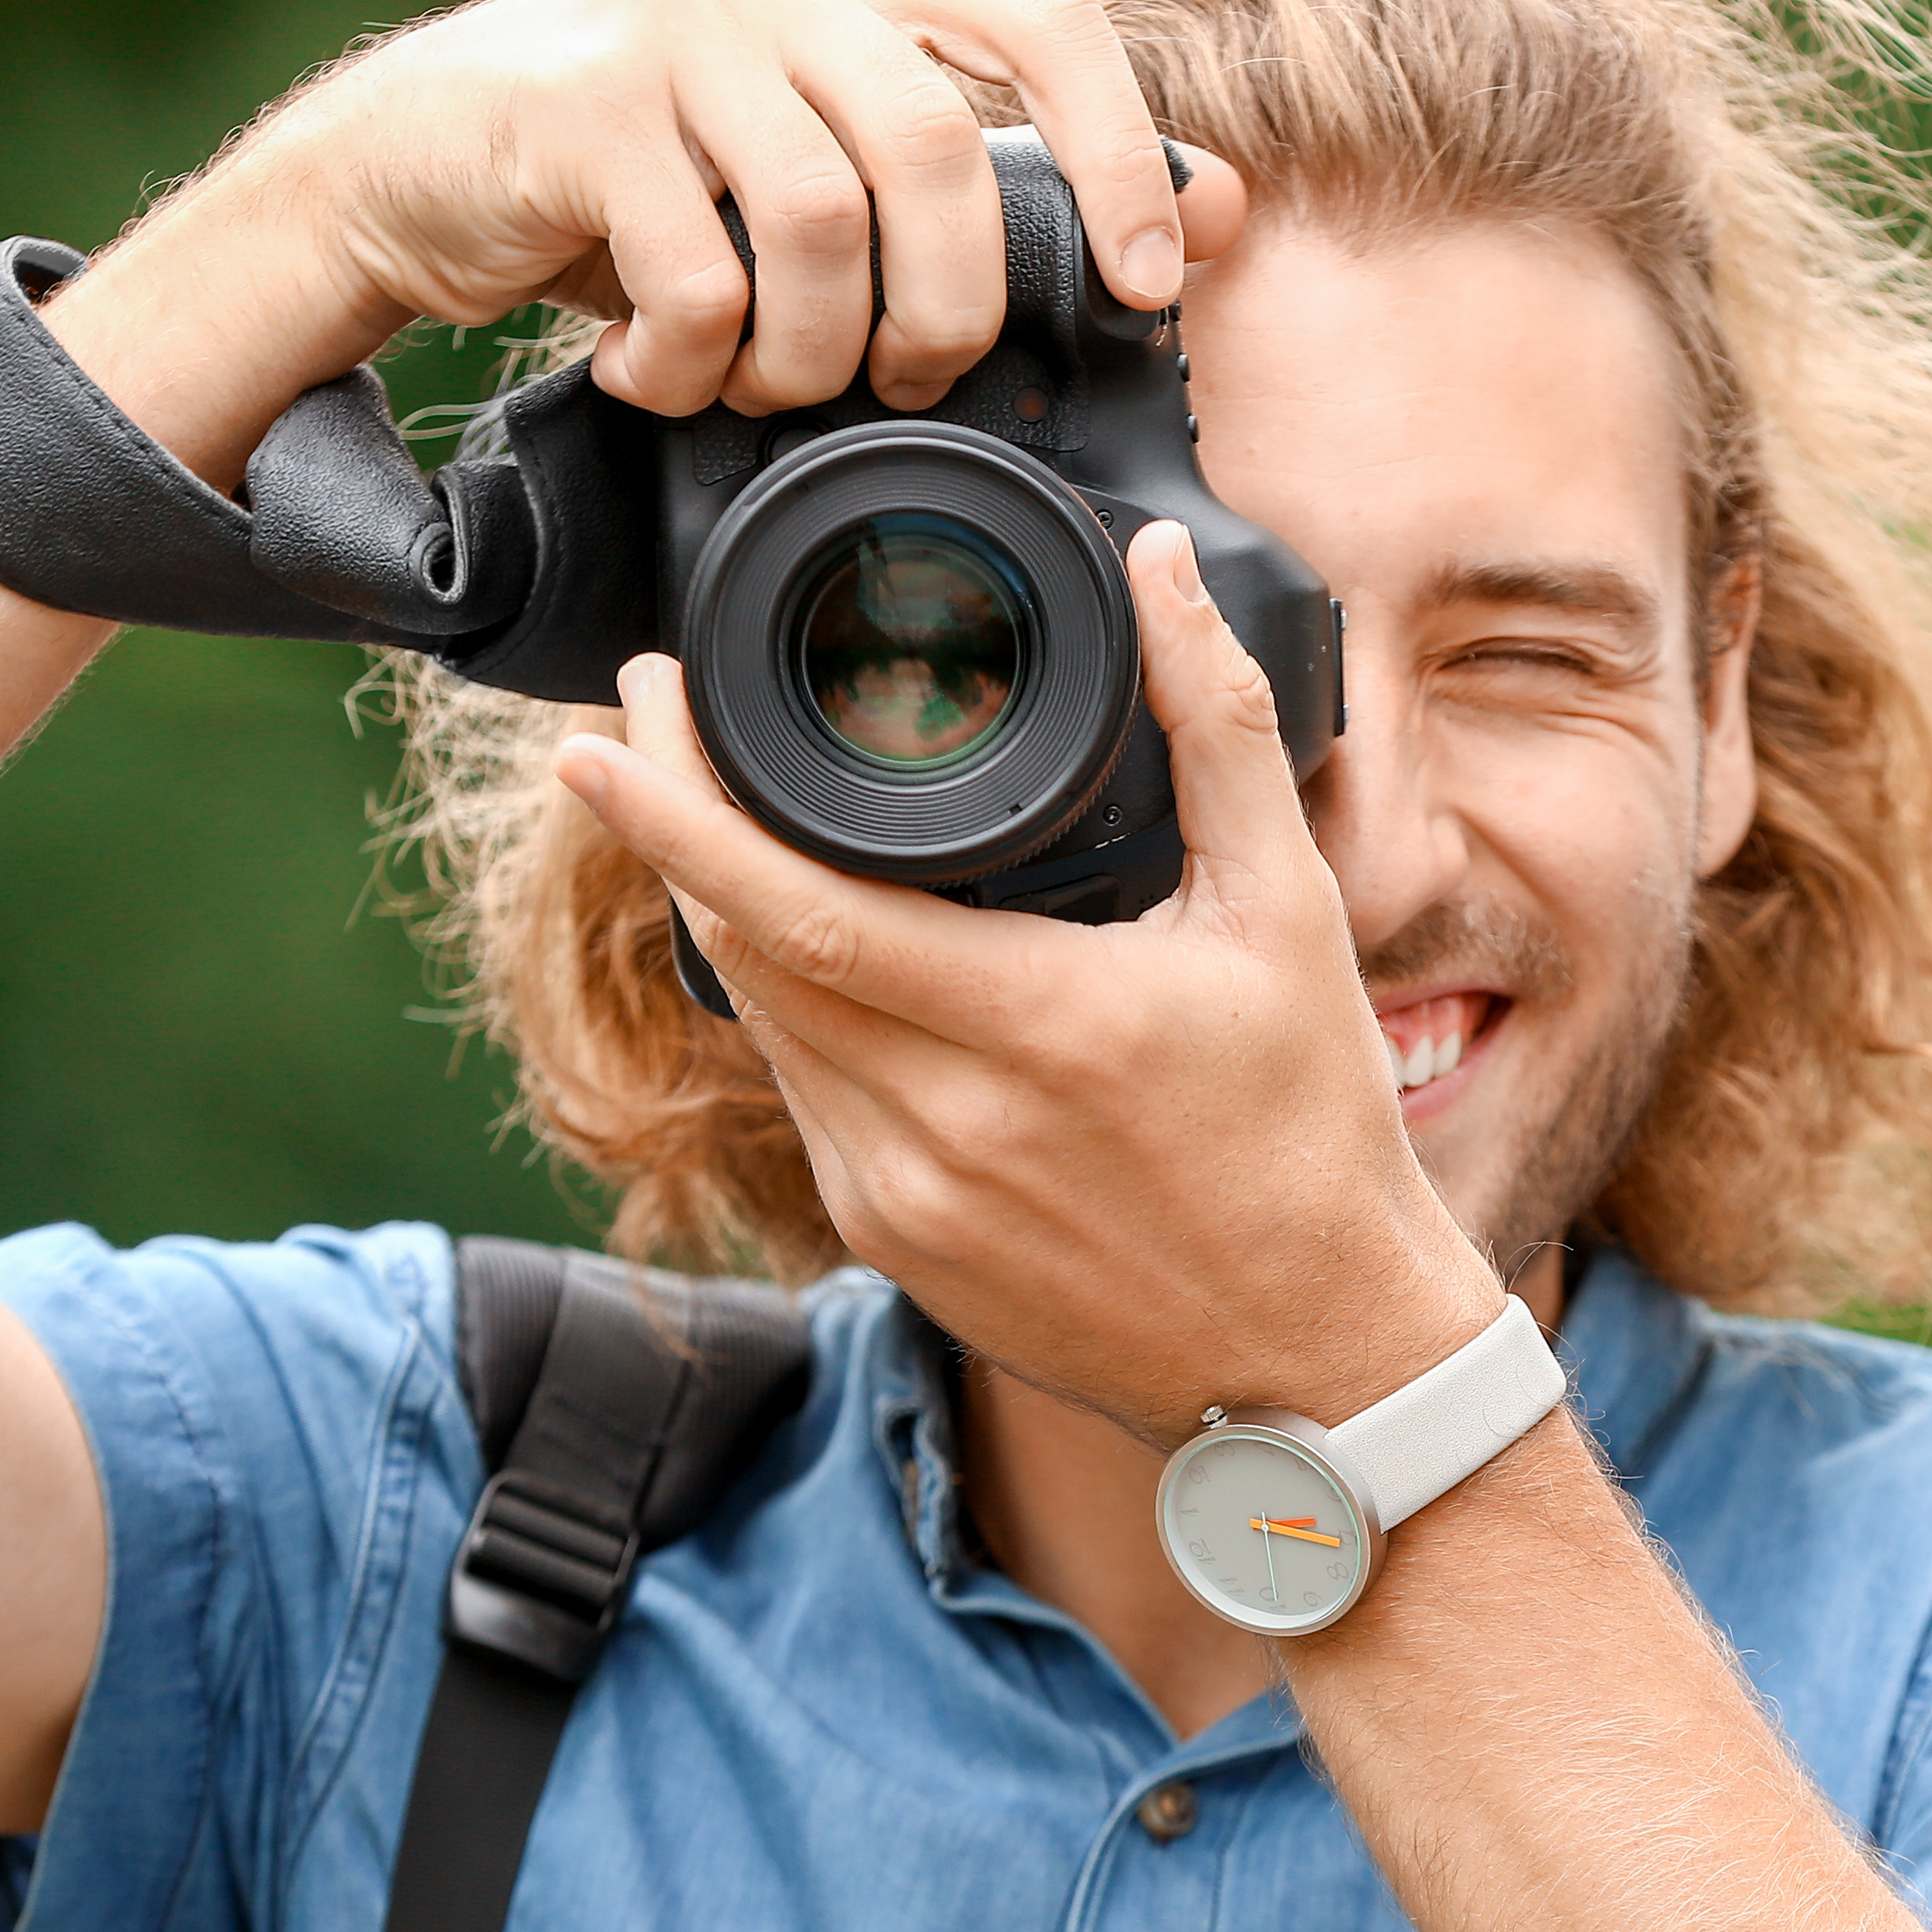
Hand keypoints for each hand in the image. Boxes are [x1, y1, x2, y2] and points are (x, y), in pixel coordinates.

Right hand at [100, 0, 1247, 435]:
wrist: (416, 164)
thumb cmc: (652, 182)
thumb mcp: (830, 161)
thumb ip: (992, 177)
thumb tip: (1218, 210)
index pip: (1046, 27)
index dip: (1118, 159)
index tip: (1148, 283)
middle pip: (939, 150)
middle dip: (946, 308)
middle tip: (904, 384)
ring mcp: (676, 26)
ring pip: (821, 224)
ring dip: (809, 352)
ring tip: (762, 388)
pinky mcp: (581, 105)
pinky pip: (696, 276)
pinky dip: (693, 364)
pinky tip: (656, 375)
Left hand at [551, 527, 1500, 1440]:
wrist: (1318, 1362)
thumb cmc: (1313, 1136)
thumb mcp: (1289, 911)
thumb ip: (1215, 723)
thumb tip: (1155, 568)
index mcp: (1036, 1027)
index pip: (794, 905)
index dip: (676, 811)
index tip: (613, 724)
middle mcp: (946, 1125)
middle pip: (745, 954)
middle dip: (673, 830)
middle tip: (648, 726)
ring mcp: (904, 1202)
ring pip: (764, 1029)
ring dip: (724, 919)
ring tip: (714, 820)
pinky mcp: (894, 1252)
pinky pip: (805, 1104)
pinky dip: (793, 1016)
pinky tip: (814, 959)